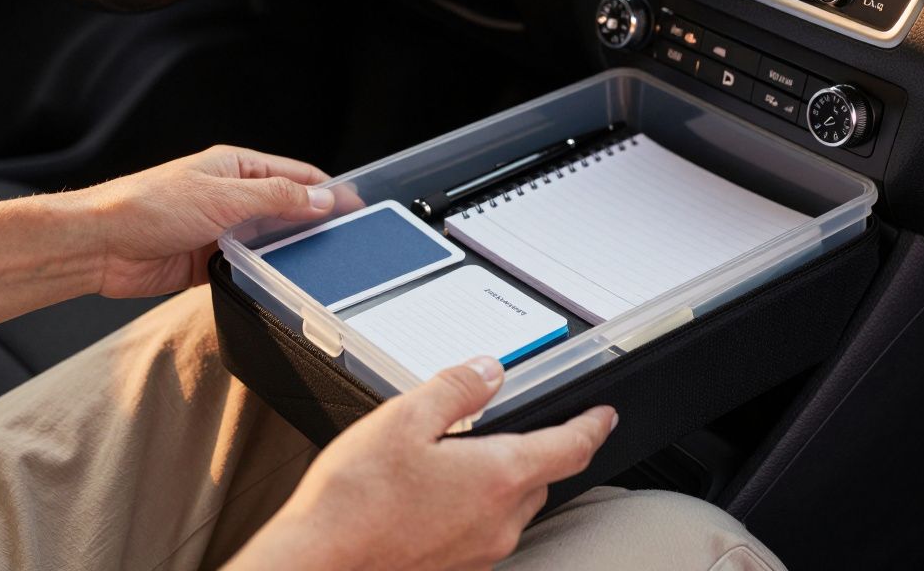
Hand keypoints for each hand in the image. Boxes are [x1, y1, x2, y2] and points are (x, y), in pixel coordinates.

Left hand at [77, 145, 335, 297]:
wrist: (99, 246)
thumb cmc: (148, 207)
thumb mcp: (222, 197)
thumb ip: (276, 199)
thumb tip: (321, 199)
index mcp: (236, 167)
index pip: (296, 176)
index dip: (328, 192)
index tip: (358, 209)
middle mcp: (231, 196)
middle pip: (286, 209)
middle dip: (314, 223)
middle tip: (348, 243)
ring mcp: (220, 229)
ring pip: (269, 240)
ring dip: (288, 251)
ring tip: (321, 266)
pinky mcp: (208, 260)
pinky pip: (248, 266)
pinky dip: (264, 272)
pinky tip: (280, 281)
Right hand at [229, 357, 617, 570]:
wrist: (319, 562)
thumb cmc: (353, 500)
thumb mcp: (403, 419)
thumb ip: (456, 389)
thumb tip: (488, 371)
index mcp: (497, 476)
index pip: (570, 447)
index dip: (592, 426)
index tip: (604, 416)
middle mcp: (498, 521)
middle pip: (541, 479)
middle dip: (539, 451)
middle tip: (513, 429)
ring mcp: (478, 552)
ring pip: (512, 509)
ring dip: (504, 483)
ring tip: (462, 460)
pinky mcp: (456, 569)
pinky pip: (484, 532)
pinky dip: (476, 509)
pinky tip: (436, 497)